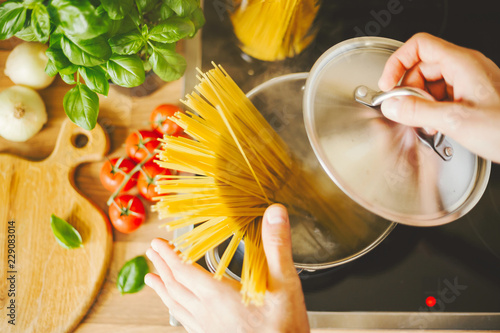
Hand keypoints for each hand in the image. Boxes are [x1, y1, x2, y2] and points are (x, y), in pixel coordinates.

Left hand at [144, 204, 309, 332]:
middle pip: (175, 286)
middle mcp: (207, 312)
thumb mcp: (285, 282)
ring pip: (175, 305)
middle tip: (151, 253)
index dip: (168, 255)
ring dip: (162, 288)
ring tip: (150, 279)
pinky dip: (174, 308)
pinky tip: (175, 309)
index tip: (157, 243)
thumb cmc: (284, 327)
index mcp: (218, 295)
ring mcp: (207, 328)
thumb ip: (277, 247)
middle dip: (162, 266)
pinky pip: (184, 321)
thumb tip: (275, 213)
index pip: (184, 270)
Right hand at [378, 32, 499, 162]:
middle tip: (406, 111)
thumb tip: (392, 106)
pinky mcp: (471, 96)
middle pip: (421, 67)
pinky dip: (432, 110)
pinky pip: (442, 96)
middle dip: (409, 90)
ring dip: (420, 103)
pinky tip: (436, 125)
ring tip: (424, 123)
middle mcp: (465, 68)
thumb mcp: (456, 121)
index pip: (418, 46)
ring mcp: (469, 82)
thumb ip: (418, 111)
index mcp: (462, 63)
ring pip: (430, 84)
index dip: (398, 62)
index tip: (388, 85)